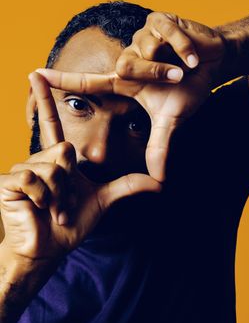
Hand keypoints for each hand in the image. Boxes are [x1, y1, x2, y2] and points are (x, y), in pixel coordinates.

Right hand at [0, 73, 160, 265]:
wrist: (46, 250)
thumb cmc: (69, 225)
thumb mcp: (102, 201)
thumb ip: (127, 186)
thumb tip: (159, 182)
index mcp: (56, 158)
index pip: (52, 123)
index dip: (44, 98)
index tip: (36, 73)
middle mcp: (38, 158)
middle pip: (64, 152)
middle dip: (71, 184)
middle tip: (65, 204)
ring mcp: (20, 168)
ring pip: (52, 168)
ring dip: (59, 195)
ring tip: (52, 208)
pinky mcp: (8, 182)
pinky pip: (33, 179)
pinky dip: (43, 198)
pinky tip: (37, 208)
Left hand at [36, 12, 225, 181]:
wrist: (213, 62)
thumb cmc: (188, 87)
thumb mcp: (171, 119)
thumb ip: (159, 145)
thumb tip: (159, 179)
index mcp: (126, 81)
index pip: (88, 82)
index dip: (63, 80)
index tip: (35, 76)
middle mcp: (128, 58)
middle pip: (126, 67)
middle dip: (156, 75)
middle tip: (178, 78)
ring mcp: (142, 36)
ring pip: (146, 50)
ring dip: (172, 63)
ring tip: (186, 65)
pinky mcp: (158, 20)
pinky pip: (166, 34)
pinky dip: (185, 48)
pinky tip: (193, 55)